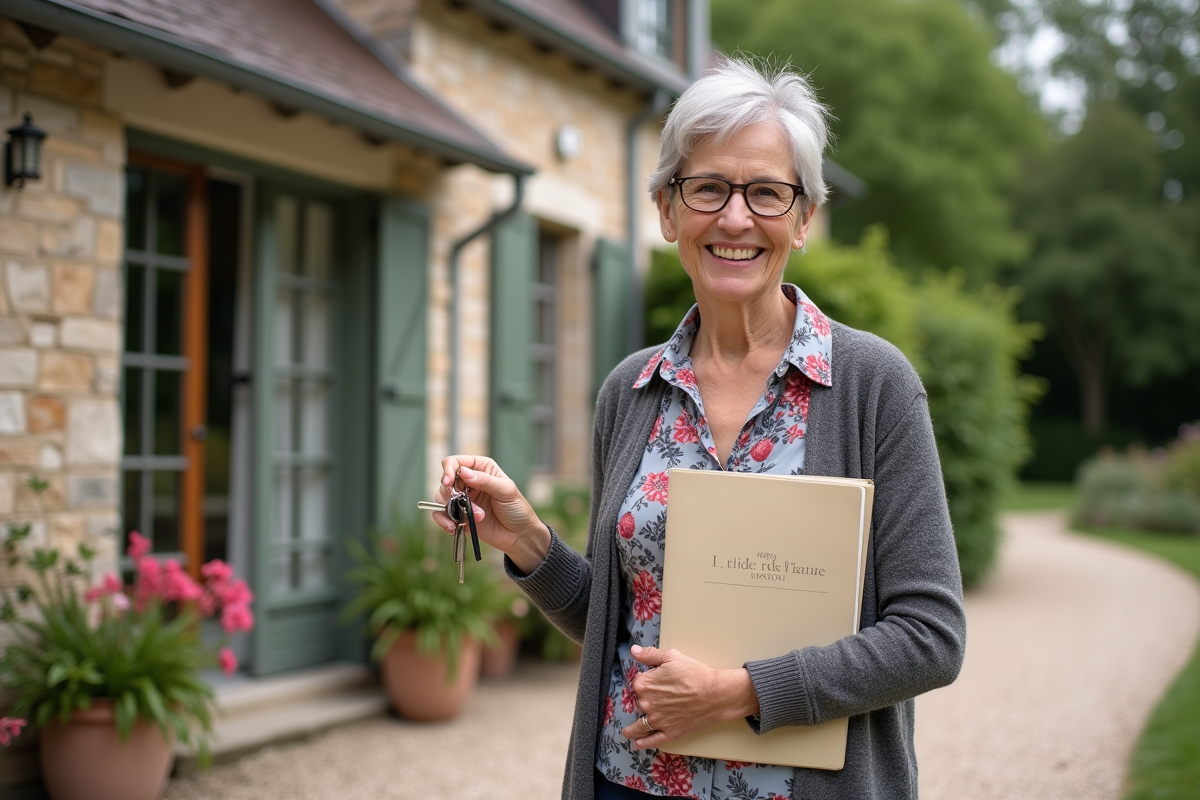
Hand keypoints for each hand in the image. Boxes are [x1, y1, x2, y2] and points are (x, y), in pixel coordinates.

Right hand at [434, 455, 550, 573]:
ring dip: (455, 509)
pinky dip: (444, 520)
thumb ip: (485, 481)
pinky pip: (442, 514)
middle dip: (452, 493)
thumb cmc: (517, 509)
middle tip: (462, 503)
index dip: (448, 470)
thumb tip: (463, 472)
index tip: (449, 482)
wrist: (519, 535)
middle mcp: (470, 481)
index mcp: (482, 468)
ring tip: (477, 517)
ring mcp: (463, 499)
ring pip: (442, 497)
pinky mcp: (460, 515)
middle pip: (445, 480)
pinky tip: (453, 527)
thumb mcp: (506, 491)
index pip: (456, 462)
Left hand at [620, 645, 760, 748]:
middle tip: (659, 696)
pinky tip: (638, 743)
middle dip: (645, 699)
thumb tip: (634, 651)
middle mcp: (646, 704)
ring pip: (638, 726)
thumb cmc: (695, 673)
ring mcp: (657, 720)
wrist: (715, 694)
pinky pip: (651, 740)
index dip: (647, 679)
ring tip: (627, 732)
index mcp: (644, 684)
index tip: (656, 679)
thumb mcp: (672, 657)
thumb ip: (650, 654)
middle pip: (638, 702)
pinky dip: (643, 743)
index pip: (637, 682)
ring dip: (631, 730)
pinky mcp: (669, 732)